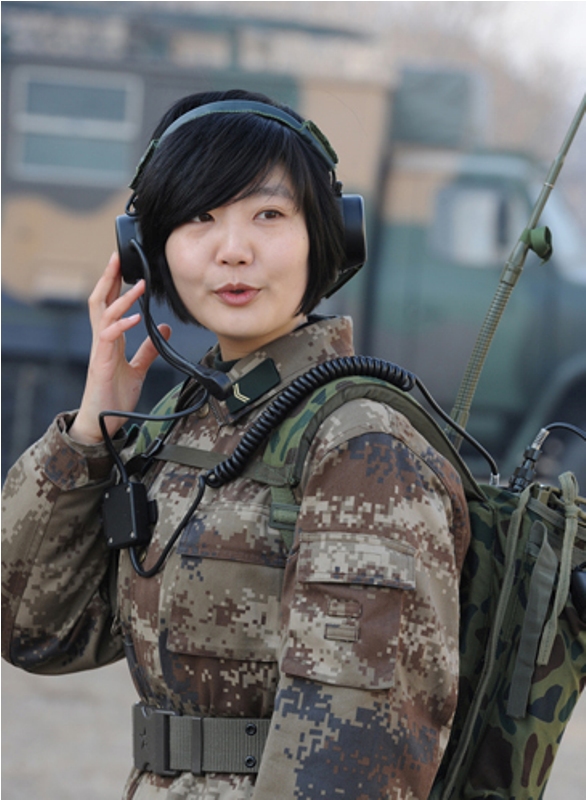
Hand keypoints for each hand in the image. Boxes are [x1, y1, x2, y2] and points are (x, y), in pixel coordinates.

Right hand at [69, 252, 170, 443]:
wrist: (101, 422)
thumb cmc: (114, 395)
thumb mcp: (137, 369)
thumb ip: (148, 349)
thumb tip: (164, 328)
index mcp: (109, 339)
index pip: (108, 303)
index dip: (114, 283)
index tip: (121, 263)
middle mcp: (102, 340)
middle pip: (99, 300)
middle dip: (108, 278)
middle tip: (117, 257)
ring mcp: (99, 350)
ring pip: (104, 315)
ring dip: (121, 298)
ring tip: (138, 285)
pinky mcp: (101, 363)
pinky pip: (108, 338)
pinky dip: (122, 325)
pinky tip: (136, 318)